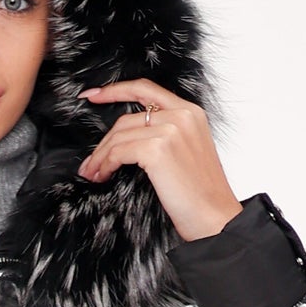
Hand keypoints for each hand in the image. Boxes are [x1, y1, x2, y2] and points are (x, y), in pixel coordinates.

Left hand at [77, 80, 241, 242]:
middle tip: (90, 163)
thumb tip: (128, 138)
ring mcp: (170, 130)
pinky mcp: (157, 149)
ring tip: (93, 173)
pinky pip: (119, 152)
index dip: (115, 90)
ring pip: (119, 136)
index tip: (93, 95)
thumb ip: (167, 134)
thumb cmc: (201, 194)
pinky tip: (103, 176)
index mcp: (190, 112)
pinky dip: (105, 165)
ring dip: (100, 157)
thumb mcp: (189, 151)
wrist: (216, 217)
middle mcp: (181, 115)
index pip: (146, 89)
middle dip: (103, 143)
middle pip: (126, 119)